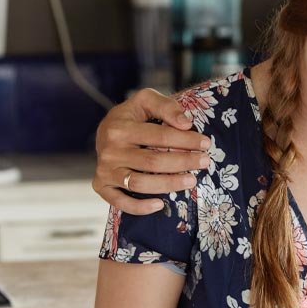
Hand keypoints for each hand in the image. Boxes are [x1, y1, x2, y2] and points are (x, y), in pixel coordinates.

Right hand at [93, 88, 210, 214]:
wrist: (105, 131)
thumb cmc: (131, 116)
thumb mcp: (145, 100)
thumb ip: (166, 106)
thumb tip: (186, 123)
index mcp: (119, 128)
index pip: (160, 137)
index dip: (186, 141)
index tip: (205, 144)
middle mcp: (110, 151)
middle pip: (153, 161)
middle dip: (183, 162)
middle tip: (204, 162)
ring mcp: (104, 170)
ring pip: (140, 184)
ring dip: (169, 184)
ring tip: (191, 181)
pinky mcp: (101, 185)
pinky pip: (120, 202)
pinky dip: (140, 207)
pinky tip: (160, 204)